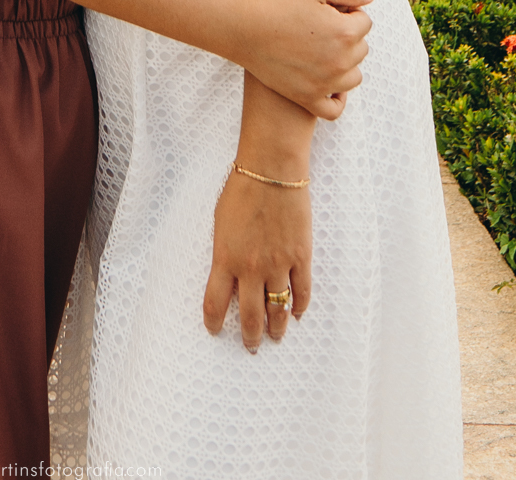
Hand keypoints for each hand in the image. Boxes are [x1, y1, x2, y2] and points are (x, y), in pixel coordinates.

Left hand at [203, 170, 310, 347]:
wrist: (272, 170)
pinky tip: (297, 314)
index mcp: (225, 258)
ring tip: (275, 336)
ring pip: (278, 310)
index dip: (213, 323)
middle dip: (250, 336)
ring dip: (276, 328)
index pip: (215, 303)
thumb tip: (228, 273)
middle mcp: (251, 267)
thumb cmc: (242, 189)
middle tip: (251, 346)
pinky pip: (302, 291)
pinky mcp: (301, 256)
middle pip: (250, 316)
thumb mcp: (221, 222)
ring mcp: (278, 264)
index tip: (214, 331)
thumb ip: (224, 252)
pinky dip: (300, 307)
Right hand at [236, 0, 371, 118]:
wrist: (244, 29)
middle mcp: (340, 61)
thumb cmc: (278, 3)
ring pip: (354, 77)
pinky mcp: (308, 98)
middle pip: (362, 48)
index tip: (328, 10)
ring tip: (322, 51)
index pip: (365, 22)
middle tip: (320, 28)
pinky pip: (334, 109)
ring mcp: (325, 83)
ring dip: (345, 64)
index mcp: (345, 32)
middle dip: (348, 36)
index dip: (348, 12)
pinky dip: (337, 99)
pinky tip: (328, 84)